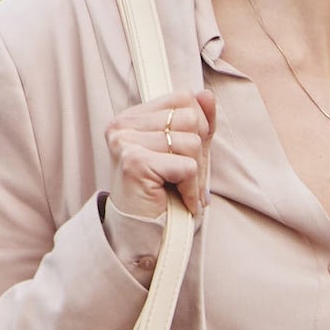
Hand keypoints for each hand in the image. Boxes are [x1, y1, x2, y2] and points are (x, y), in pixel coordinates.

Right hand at [106, 89, 215, 217]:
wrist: (139, 234)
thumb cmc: (161, 195)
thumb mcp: (184, 153)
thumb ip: (197, 123)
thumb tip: (207, 95)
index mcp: (131, 116)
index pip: (183, 98)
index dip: (198, 128)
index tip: (188, 156)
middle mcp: (122, 124)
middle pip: (190, 118)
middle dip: (199, 153)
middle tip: (187, 179)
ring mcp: (125, 141)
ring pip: (191, 142)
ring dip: (196, 175)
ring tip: (182, 191)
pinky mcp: (134, 161)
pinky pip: (186, 166)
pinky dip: (191, 189)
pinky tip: (181, 202)